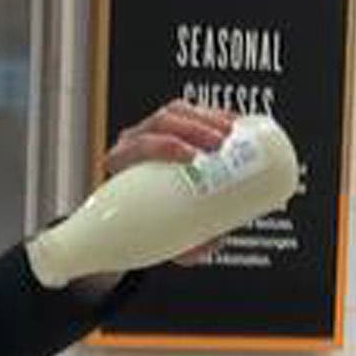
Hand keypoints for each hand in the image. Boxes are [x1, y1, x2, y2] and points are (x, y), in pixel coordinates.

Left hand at [96, 100, 248, 263]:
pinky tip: (233, 122)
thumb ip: (185, 243)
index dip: (164, 145)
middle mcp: (135, 141)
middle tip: (219, 145)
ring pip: (177, 112)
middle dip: (194, 129)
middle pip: (162, 122)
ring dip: (206, 119)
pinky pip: (191, 113)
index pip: (139, 145)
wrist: (127, 213)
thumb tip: (214, 241)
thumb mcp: (155, 234)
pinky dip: (213, 115)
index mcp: (122, 162)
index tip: (190, 157)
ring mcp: (152, 131)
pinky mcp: (172, 128)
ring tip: (231, 134)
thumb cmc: (137, 219)